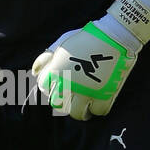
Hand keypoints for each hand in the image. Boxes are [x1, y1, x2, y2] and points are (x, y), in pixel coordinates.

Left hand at [31, 0, 149, 120]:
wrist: (114, 36)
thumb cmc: (86, 37)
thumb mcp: (62, 43)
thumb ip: (46, 58)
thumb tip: (35, 72)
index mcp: (56, 70)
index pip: (44, 86)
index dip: (48, 86)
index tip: (56, 84)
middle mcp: (69, 84)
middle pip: (58, 104)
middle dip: (61, 101)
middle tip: (69, 97)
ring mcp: (87, 91)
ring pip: (77, 113)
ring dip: (78, 110)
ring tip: (82, 105)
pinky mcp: (105, 94)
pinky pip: (98, 111)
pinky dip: (96, 109)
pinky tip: (95, 104)